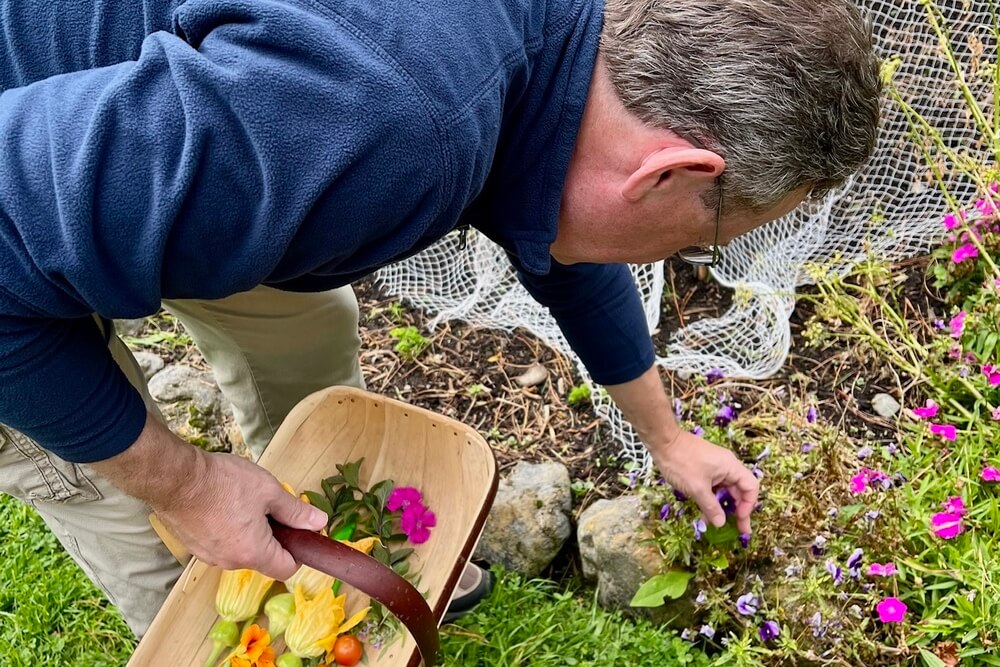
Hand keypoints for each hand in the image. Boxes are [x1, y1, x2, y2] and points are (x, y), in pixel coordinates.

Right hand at [154, 449, 327, 578]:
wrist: (176, 478)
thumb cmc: (223, 483)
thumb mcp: (269, 491)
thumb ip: (295, 511)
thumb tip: (319, 522)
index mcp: (253, 553)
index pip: (286, 569)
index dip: (299, 552)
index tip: (300, 532)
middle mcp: (231, 562)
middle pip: (264, 559)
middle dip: (274, 537)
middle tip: (272, 508)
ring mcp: (210, 556)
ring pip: (242, 551)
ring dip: (251, 532)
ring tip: (246, 502)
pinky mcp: (195, 547)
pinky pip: (223, 545)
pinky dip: (230, 531)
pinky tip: (226, 506)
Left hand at [652, 429, 758, 534]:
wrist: (662, 441)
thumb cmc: (680, 461)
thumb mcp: (697, 488)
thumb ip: (711, 507)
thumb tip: (721, 523)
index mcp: (731, 467)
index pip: (751, 487)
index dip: (748, 505)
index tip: (739, 519)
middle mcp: (726, 466)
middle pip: (739, 491)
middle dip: (737, 510)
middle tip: (737, 530)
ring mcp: (715, 468)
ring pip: (724, 491)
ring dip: (721, 507)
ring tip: (715, 525)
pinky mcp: (704, 470)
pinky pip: (713, 488)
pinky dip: (711, 500)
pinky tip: (704, 513)